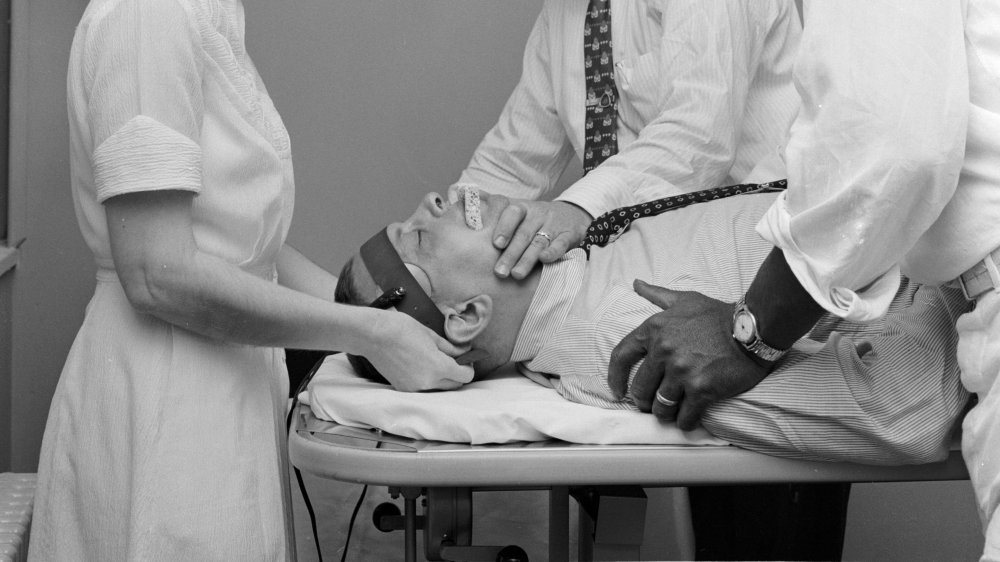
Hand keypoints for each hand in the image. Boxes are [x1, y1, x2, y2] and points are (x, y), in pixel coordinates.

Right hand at [367, 310, 474, 391]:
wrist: (373, 335)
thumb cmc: (402, 329)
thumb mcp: (431, 335)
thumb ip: (449, 348)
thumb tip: (462, 353)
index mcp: (438, 367)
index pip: (465, 376)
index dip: (468, 367)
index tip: (466, 359)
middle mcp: (428, 382)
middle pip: (454, 385)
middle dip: (457, 374)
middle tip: (453, 360)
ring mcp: (414, 388)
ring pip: (438, 389)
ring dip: (442, 379)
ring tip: (435, 362)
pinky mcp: (403, 388)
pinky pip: (423, 388)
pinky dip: (427, 381)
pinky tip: (420, 366)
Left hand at [491, 199, 590, 278]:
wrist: (570, 215)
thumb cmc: (533, 217)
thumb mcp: (514, 207)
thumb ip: (491, 204)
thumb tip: (462, 193)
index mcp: (522, 208)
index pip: (512, 213)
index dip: (504, 227)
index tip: (496, 244)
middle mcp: (538, 215)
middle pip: (524, 234)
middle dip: (511, 254)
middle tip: (499, 272)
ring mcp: (554, 225)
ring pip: (539, 242)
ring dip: (527, 259)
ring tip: (516, 274)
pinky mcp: (568, 235)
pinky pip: (560, 244)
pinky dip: (553, 252)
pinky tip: (544, 260)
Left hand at [608, 280, 769, 429]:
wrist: (753, 329)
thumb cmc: (718, 315)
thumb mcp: (685, 300)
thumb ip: (657, 295)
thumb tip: (636, 283)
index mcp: (654, 330)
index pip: (621, 357)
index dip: (615, 378)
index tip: (617, 391)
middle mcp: (663, 351)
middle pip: (641, 389)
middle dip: (645, 400)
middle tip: (653, 403)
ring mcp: (682, 372)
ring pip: (660, 406)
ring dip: (664, 412)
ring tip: (671, 411)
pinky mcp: (701, 390)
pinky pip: (684, 417)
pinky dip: (685, 422)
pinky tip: (688, 419)